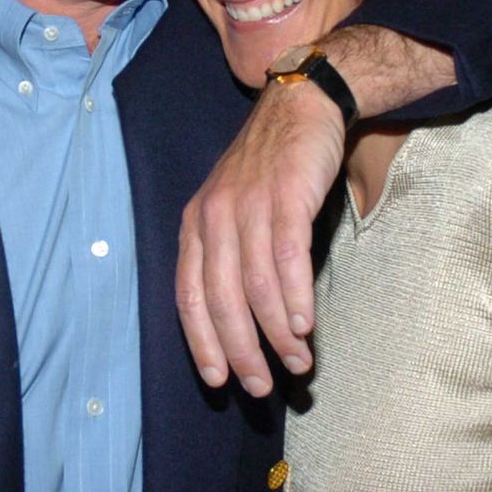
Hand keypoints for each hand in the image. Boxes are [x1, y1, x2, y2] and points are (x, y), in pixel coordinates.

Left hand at [175, 79, 345, 395]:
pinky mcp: (284, 196)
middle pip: (220, 299)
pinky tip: (303, 325)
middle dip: (240, 350)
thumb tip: (248, 322)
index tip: (219, 380)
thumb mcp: (235, 208)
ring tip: (297, 363)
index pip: (188, 296)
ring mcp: (248, 205)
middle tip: (261, 387)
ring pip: (255, 286)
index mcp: (196, 224)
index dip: (201, 342)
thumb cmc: (271, 166)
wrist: (300, 104)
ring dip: (276, 334)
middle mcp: (213, 217)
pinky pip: (285, 257)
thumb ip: (233, 257)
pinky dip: (293, 297)